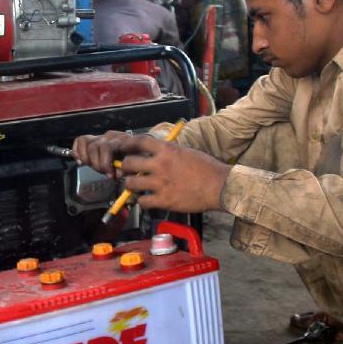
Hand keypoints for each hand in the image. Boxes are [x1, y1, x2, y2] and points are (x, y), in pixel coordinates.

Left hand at [77, 133, 230, 212]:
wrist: (220, 186)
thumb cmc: (207, 168)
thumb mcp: (187, 152)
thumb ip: (169, 152)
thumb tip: (157, 153)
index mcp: (167, 150)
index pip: (138, 141)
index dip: (126, 145)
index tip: (122, 149)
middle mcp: (160, 165)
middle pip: (128, 163)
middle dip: (125, 169)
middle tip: (128, 173)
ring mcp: (161, 183)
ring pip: (130, 184)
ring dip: (130, 186)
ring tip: (136, 188)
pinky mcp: (164, 200)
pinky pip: (142, 202)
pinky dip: (142, 202)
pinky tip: (148, 200)